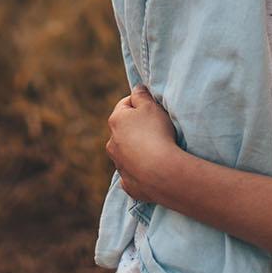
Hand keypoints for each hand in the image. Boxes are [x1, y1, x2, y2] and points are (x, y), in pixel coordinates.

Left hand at [106, 87, 181, 202]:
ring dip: (137, 149)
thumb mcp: (151, 106)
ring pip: (127, 152)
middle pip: (124, 130)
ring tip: (157, 150)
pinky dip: (140, 170)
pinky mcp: (128, 183)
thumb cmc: (156, 133)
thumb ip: (142, 94)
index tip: (153, 108)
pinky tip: (152, 169)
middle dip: (137, 128)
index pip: (125, 104)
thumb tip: (136, 89)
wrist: (160, 171)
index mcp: (115, 121)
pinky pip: (133, 172)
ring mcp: (118, 164)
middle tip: (158, 129)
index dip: (140, 104)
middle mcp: (111, 142)